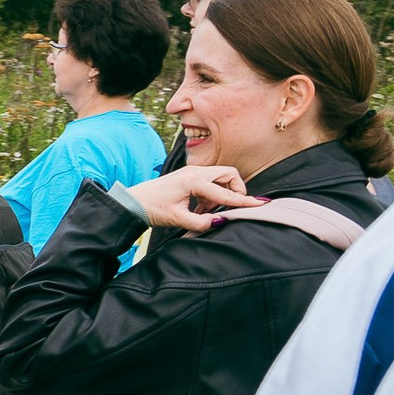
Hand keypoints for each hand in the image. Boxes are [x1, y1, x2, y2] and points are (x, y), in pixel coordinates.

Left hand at [127, 164, 260, 231]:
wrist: (134, 202)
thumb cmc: (152, 208)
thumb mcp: (177, 219)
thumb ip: (200, 222)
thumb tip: (219, 221)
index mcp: (193, 181)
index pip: (225, 192)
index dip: (242, 201)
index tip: (259, 205)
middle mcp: (195, 172)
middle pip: (229, 174)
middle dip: (234, 189)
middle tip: (226, 206)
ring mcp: (192, 172)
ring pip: (220, 177)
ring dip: (220, 193)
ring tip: (204, 211)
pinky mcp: (189, 176)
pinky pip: (210, 181)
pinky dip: (211, 194)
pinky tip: (199, 208)